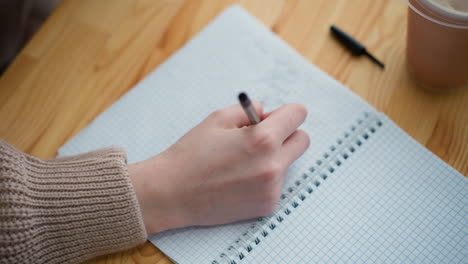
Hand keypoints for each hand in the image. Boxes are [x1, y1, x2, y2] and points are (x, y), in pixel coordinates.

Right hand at [129, 102, 308, 233]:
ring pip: (288, 162)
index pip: (299, 114)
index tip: (274, 117)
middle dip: (286, 135)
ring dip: (274, 158)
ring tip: (242, 162)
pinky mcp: (267, 206)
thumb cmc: (192, 153)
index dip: (286, 112)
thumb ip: (250, 110)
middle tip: (261, 138)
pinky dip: (265, 179)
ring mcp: (272, 189)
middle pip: (302, 140)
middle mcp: (273, 166)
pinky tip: (240, 180)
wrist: (172, 193)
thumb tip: (269, 114)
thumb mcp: (218, 119)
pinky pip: (278, 183)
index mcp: (263, 139)